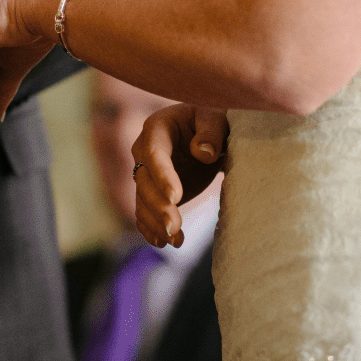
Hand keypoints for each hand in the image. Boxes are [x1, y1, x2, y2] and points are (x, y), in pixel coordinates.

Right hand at [132, 103, 227, 247]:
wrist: (209, 130)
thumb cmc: (214, 119)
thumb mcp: (217, 117)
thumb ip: (211, 131)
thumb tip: (202, 153)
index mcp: (158, 128)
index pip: (154, 153)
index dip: (163, 176)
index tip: (176, 197)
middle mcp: (145, 151)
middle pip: (145, 181)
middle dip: (158, 206)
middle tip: (175, 227)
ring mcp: (147, 173)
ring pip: (143, 200)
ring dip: (155, 222)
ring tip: (175, 241)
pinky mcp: (153, 192)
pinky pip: (145, 211)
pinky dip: (151, 228)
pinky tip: (163, 243)